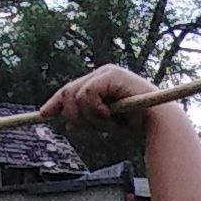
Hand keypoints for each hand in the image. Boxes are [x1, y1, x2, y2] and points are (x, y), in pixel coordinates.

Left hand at [44, 65, 160, 140]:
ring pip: (76, 96)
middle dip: (74, 115)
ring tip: (108, 122)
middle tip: (91, 128)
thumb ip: (88, 120)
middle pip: (68, 92)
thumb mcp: (105, 123)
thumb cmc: (135, 124)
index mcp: (99, 82)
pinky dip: (96, 110)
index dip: (55, 102)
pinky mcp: (110, 75)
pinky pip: (87, 95)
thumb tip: (69, 125)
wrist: (157, 123)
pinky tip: (110, 114)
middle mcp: (101, 73)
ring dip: (89, 117)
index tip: (43, 114)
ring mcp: (105, 73)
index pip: (70, 90)